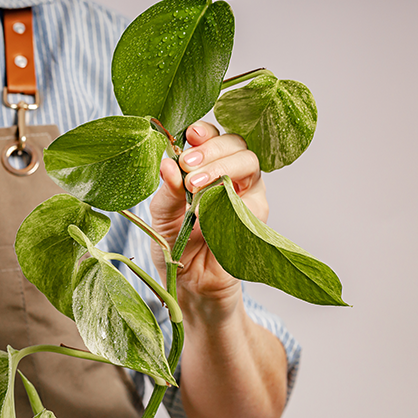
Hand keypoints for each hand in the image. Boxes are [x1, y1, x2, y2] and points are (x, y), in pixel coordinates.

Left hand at [149, 121, 266, 317]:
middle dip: (211, 149)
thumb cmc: (176, 246)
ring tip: (194, 186)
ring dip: (221, 169)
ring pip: (248, 164)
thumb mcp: (162, 218)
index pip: (212, 137)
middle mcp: (231, 176)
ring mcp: (247, 196)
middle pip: (235, 144)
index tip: (189, 134)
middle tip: (188, 164)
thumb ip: (167, 192)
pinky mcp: (255, 219)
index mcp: (206, 167)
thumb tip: (166, 164)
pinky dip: (228, 202)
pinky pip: (251, 200)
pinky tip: (205, 213)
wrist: (191, 286)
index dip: (204, 132)